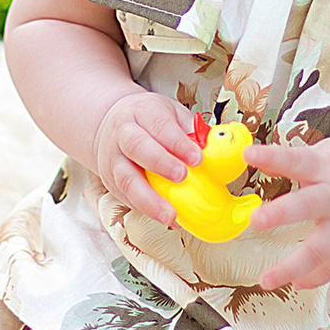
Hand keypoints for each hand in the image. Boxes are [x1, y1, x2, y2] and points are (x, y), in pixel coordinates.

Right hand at [93, 93, 204, 227]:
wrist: (111, 125)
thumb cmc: (150, 122)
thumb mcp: (172, 115)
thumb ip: (192, 132)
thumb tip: (219, 150)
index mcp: (142, 111)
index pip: (159, 124)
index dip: (177, 142)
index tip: (197, 158)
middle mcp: (123, 133)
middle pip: (137, 146)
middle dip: (160, 163)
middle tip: (182, 177)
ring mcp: (113, 159)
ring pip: (126, 178)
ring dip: (148, 198)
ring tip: (170, 215)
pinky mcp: (111, 181)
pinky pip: (126, 197)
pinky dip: (146, 210)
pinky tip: (166, 218)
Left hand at [241, 135, 329, 290]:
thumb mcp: (328, 152)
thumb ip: (296, 161)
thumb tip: (259, 160)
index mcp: (327, 168)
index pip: (297, 160)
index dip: (273, 158)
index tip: (250, 155)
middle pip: (307, 206)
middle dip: (281, 214)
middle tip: (255, 220)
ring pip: (319, 249)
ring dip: (291, 266)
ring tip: (266, 279)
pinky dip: (315, 277)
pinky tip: (296, 283)